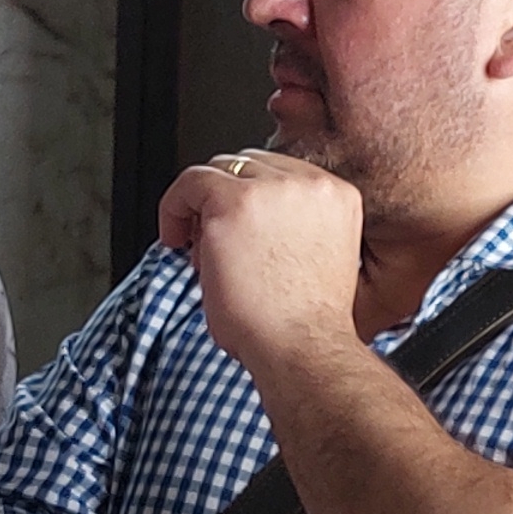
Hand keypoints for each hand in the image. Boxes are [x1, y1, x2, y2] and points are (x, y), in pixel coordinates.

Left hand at [161, 150, 364, 374]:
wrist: (304, 347)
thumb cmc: (306, 323)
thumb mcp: (317, 257)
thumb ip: (294, 228)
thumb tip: (248, 226)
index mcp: (337, 196)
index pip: (283, 174)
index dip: (252, 197)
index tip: (237, 226)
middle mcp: (309, 184)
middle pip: (251, 166)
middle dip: (227, 199)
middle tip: (212, 240)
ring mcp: (271, 190)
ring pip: (220, 171)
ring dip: (202, 206)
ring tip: (199, 248)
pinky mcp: (232, 203)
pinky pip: (190, 182)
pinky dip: (174, 208)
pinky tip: (174, 238)